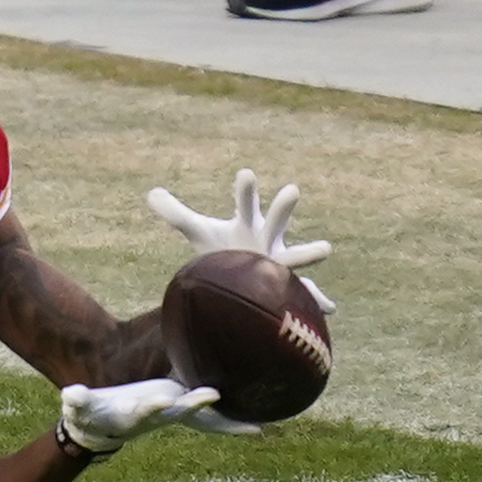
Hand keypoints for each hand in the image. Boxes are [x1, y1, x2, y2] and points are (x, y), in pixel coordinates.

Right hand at [59, 377, 235, 456]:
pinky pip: (210, 419)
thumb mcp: (78, 408)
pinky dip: (230, 424)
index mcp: (134, 413)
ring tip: (252, 429)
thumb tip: (72, 394)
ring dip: (224, 422)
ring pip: (202, 419)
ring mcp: (172, 413)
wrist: (103, 429)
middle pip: (180, 412)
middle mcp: (158, 415)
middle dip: (195, 405)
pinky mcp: (179, 408)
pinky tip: (255, 428)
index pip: (144, 408)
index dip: (152, 405)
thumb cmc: (88, 415)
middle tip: (212, 394)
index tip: (161, 399)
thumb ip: (77, 401)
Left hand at [145, 167, 333, 311]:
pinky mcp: (286, 288)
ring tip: (325, 247)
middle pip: (275, 220)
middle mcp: (268, 240)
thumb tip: (151, 193)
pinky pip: (306, 295)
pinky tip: (330, 309)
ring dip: (309, 252)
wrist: (242, 278)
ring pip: (297, 257)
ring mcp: (280, 264)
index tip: (244, 173)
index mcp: (249, 225)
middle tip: (291, 189)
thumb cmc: (223, 251)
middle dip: (282, 207)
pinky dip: (318, 302)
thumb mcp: (198, 230)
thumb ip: (175, 213)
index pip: (244, 203)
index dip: (244, 189)